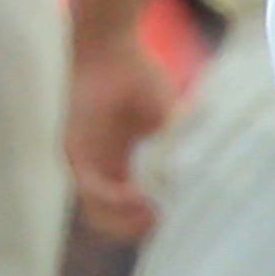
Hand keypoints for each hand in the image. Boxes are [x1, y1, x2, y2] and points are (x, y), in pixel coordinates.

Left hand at [65, 33, 173, 241]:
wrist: (111, 46)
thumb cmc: (140, 77)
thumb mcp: (167, 121)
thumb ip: (176, 148)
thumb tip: (199, 175)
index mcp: (119, 164)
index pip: (127, 211)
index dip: (147, 221)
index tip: (172, 216)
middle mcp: (98, 169)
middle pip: (108, 222)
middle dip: (135, 229)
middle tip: (161, 221)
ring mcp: (83, 163)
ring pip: (95, 215)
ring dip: (124, 221)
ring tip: (151, 214)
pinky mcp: (75, 152)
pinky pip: (90, 190)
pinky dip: (114, 199)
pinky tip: (137, 196)